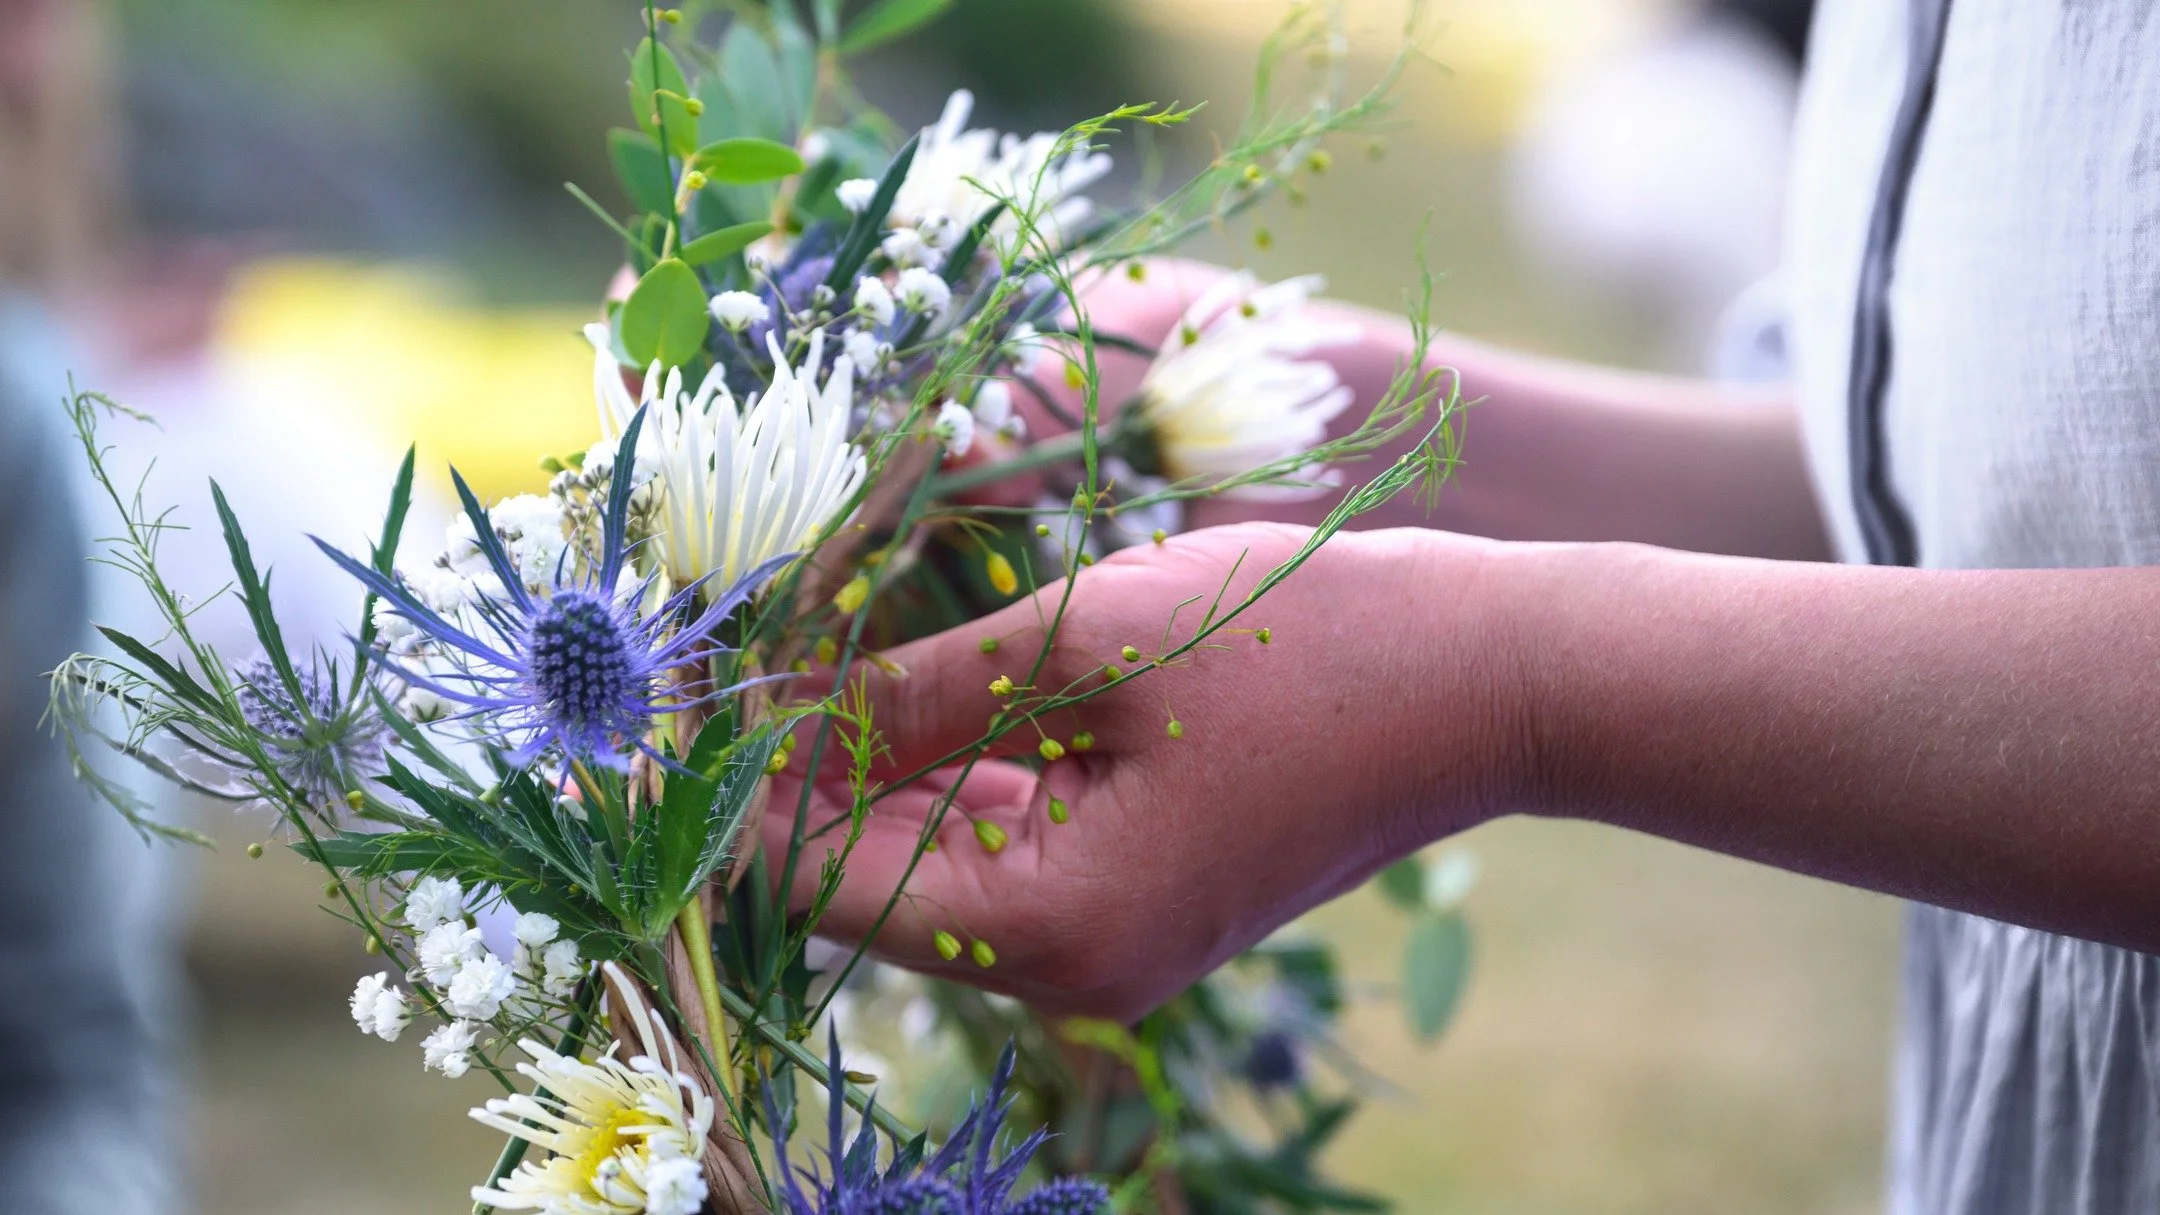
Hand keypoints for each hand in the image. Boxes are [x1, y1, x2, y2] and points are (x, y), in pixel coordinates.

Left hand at [766, 522, 1524, 1020]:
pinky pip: (1002, 843)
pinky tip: (901, 687)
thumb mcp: (1094, 639)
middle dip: (790, 766)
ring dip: (863, 761)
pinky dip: (945, 770)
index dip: (732, 783)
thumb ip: (919, 685)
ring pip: (930, 856)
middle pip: (868, 877)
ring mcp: (1105, 942)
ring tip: (793, 648)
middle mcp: (1066, 968)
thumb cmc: (1312, 642)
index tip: (666, 685)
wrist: (1493, 681)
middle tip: (716, 649)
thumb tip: (768, 705)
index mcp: (1050, 926)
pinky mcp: (1136, 898)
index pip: (823, 877)